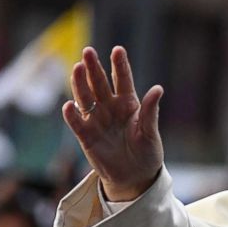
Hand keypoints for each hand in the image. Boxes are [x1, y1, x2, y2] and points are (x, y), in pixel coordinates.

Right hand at [62, 46, 163, 200]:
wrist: (136, 176)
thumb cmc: (146, 152)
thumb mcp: (151, 132)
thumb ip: (150, 111)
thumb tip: (158, 89)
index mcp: (128, 103)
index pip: (122, 80)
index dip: (119, 65)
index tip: (118, 50)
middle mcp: (110, 107)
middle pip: (99, 84)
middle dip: (94, 68)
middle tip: (88, 52)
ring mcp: (96, 120)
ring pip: (85, 98)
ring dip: (80, 84)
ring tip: (77, 69)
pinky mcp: (86, 136)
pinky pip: (77, 123)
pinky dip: (72, 115)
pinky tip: (70, 105)